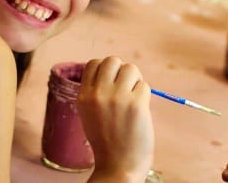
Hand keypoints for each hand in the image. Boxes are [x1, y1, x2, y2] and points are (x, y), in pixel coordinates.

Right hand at [78, 57, 153, 181]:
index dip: (106, 69)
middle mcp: (98, 93)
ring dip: (135, 81)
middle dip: (122, 71)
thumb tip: (113, 72)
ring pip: (131, 69)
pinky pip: (144, 86)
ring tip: (133, 98)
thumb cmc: (106, 141)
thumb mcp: (89, 114)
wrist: (118, 166)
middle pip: (113, 60)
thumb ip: (96, 92)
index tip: (112, 82)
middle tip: (126, 88)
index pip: (94, 63)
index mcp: (83, 96)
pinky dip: (144, 95)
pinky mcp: (137, 104)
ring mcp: (118, 97)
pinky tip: (140, 110)